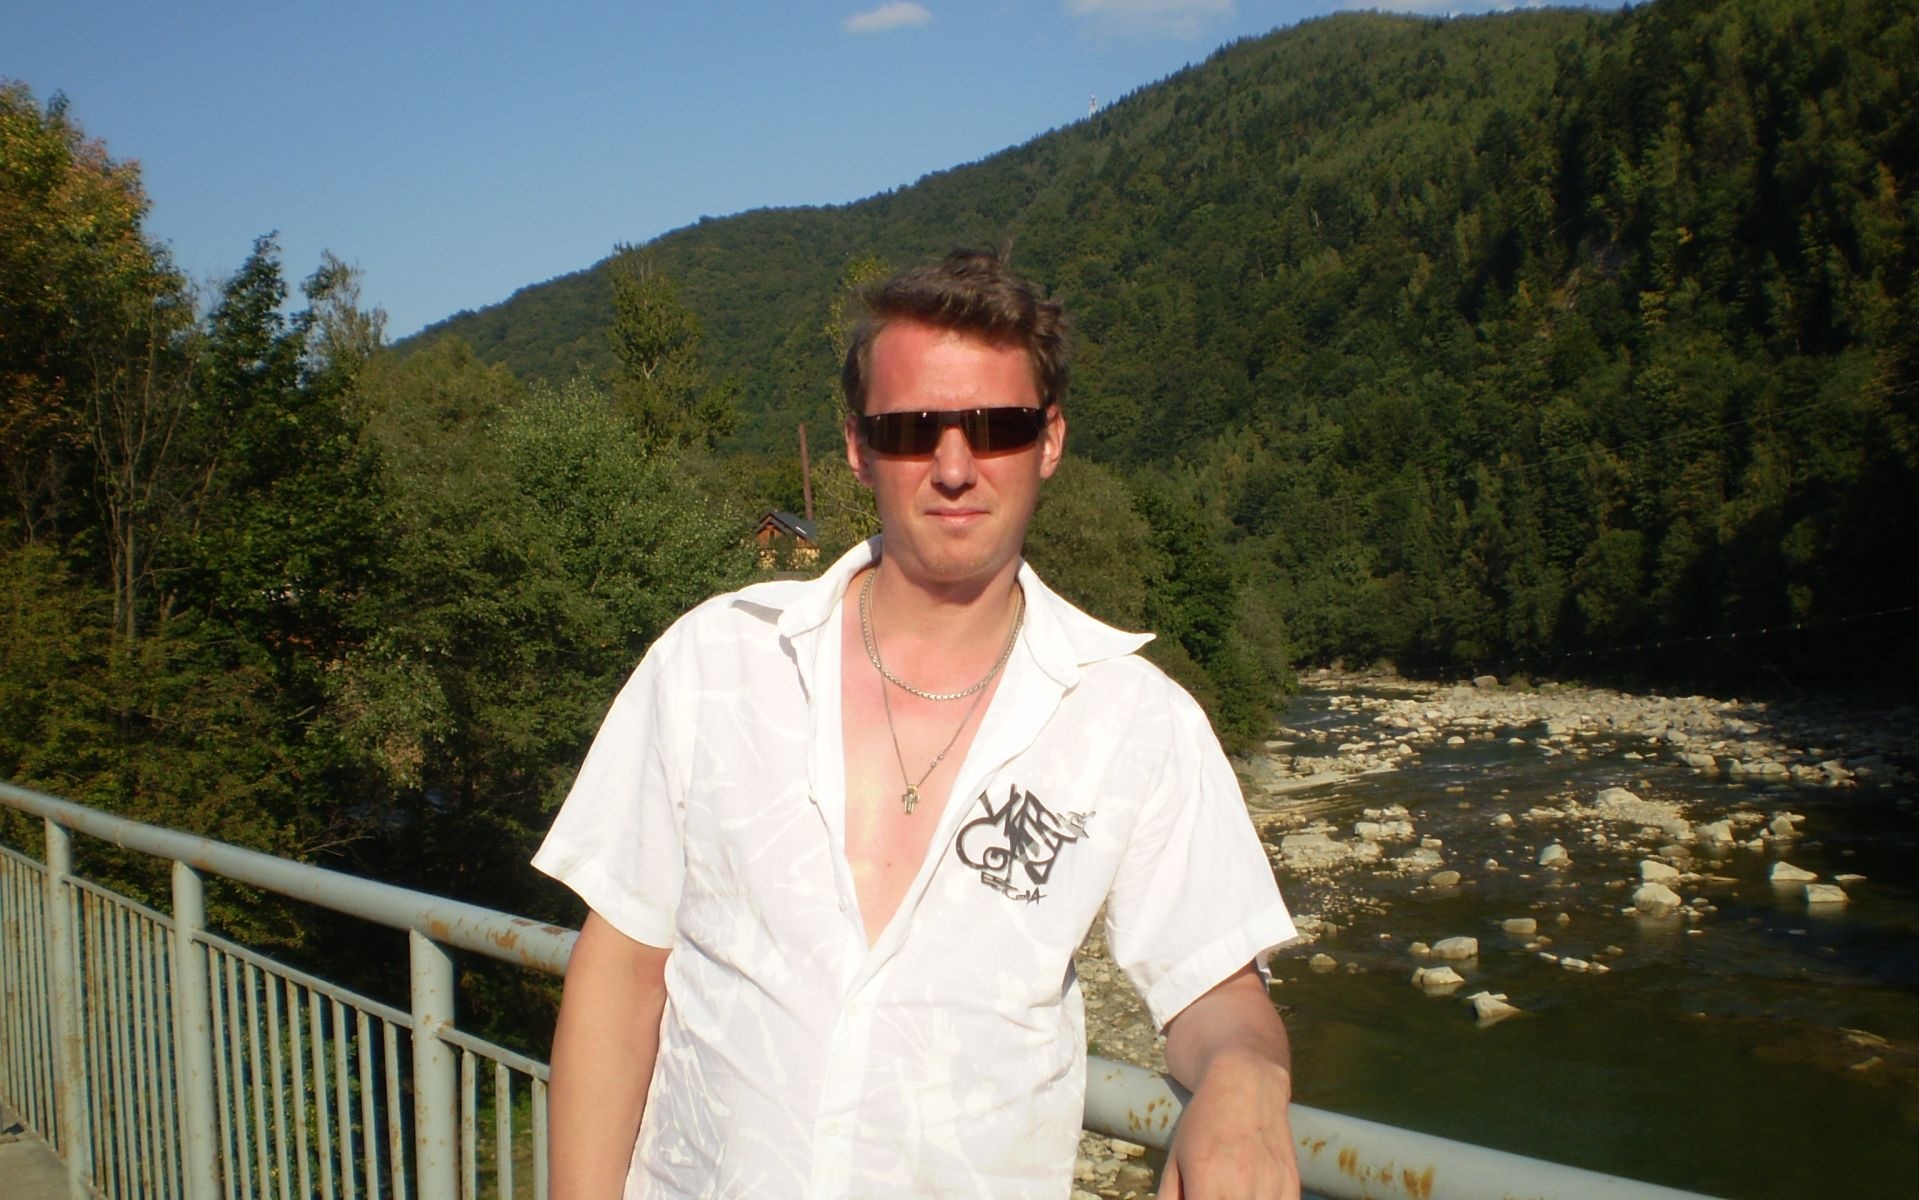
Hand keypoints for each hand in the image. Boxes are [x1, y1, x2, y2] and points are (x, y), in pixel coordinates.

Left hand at [1156, 1050, 1298, 1199]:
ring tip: (1228, 1193)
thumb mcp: (1176, 1161)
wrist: (1246, 1086)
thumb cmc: (1204, 1123)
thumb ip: (1170, 1199)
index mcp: (1207, 1180)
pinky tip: (1252, 1195)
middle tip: (1211, 1196)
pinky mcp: (1292, 1185)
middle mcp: (1242, 1186)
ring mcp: (1272, 1187)